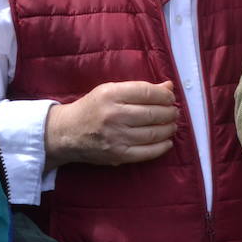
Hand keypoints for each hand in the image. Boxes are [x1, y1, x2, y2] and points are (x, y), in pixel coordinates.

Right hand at [45, 80, 178, 168]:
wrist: (66, 133)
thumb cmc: (92, 108)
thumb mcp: (110, 91)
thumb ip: (139, 88)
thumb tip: (169, 87)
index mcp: (111, 95)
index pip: (147, 92)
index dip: (165, 95)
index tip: (170, 98)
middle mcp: (114, 115)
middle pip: (153, 113)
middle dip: (170, 112)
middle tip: (174, 112)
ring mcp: (116, 137)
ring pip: (153, 133)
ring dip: (169, 129)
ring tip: (172, 125)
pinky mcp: (118, 155)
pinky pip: (147, 152)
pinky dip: (162, 147)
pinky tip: (167, 141)